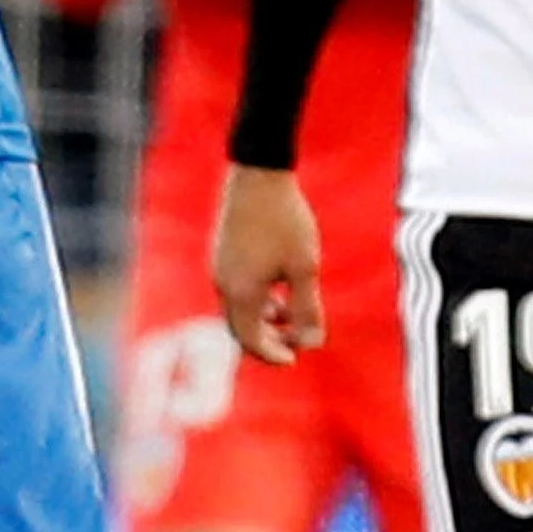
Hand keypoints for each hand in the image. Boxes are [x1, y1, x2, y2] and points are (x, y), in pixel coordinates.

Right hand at [211, 162, 322, 366]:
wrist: (258, 173)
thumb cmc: (285, 221)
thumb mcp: (305, 268)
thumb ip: (308, 309)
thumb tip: (313, 343)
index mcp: (241, 293)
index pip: (251, 341)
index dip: (274, 355)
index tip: (296, 358)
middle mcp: (223, 284)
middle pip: (241, 329)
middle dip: (268, 340)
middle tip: (294, 343)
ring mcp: (219, 267)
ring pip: (239, 308)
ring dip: (264, 319)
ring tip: (292, 314)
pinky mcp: (222, 252)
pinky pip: (236, 289)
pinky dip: (256, 299)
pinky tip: (279, 287)